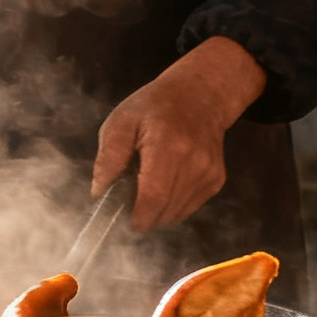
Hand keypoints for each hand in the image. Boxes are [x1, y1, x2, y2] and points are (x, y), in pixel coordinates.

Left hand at [91, 37, 267, 228]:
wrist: (200, 95)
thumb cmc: (154, 107)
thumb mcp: (121, 121)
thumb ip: (109, 157)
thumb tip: (99, 192)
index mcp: (168, 146)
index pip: (154, 197)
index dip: (137, 217)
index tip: (121, 220)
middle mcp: (195, 163)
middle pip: (165, 211)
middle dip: (142, 215)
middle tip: (127, 199)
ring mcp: (209, 173)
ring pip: (177, 214)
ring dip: (157, 211)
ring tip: (146, 186)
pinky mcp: (217, 181)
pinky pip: (189, 208)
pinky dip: (172, 205)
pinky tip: (164, 184)